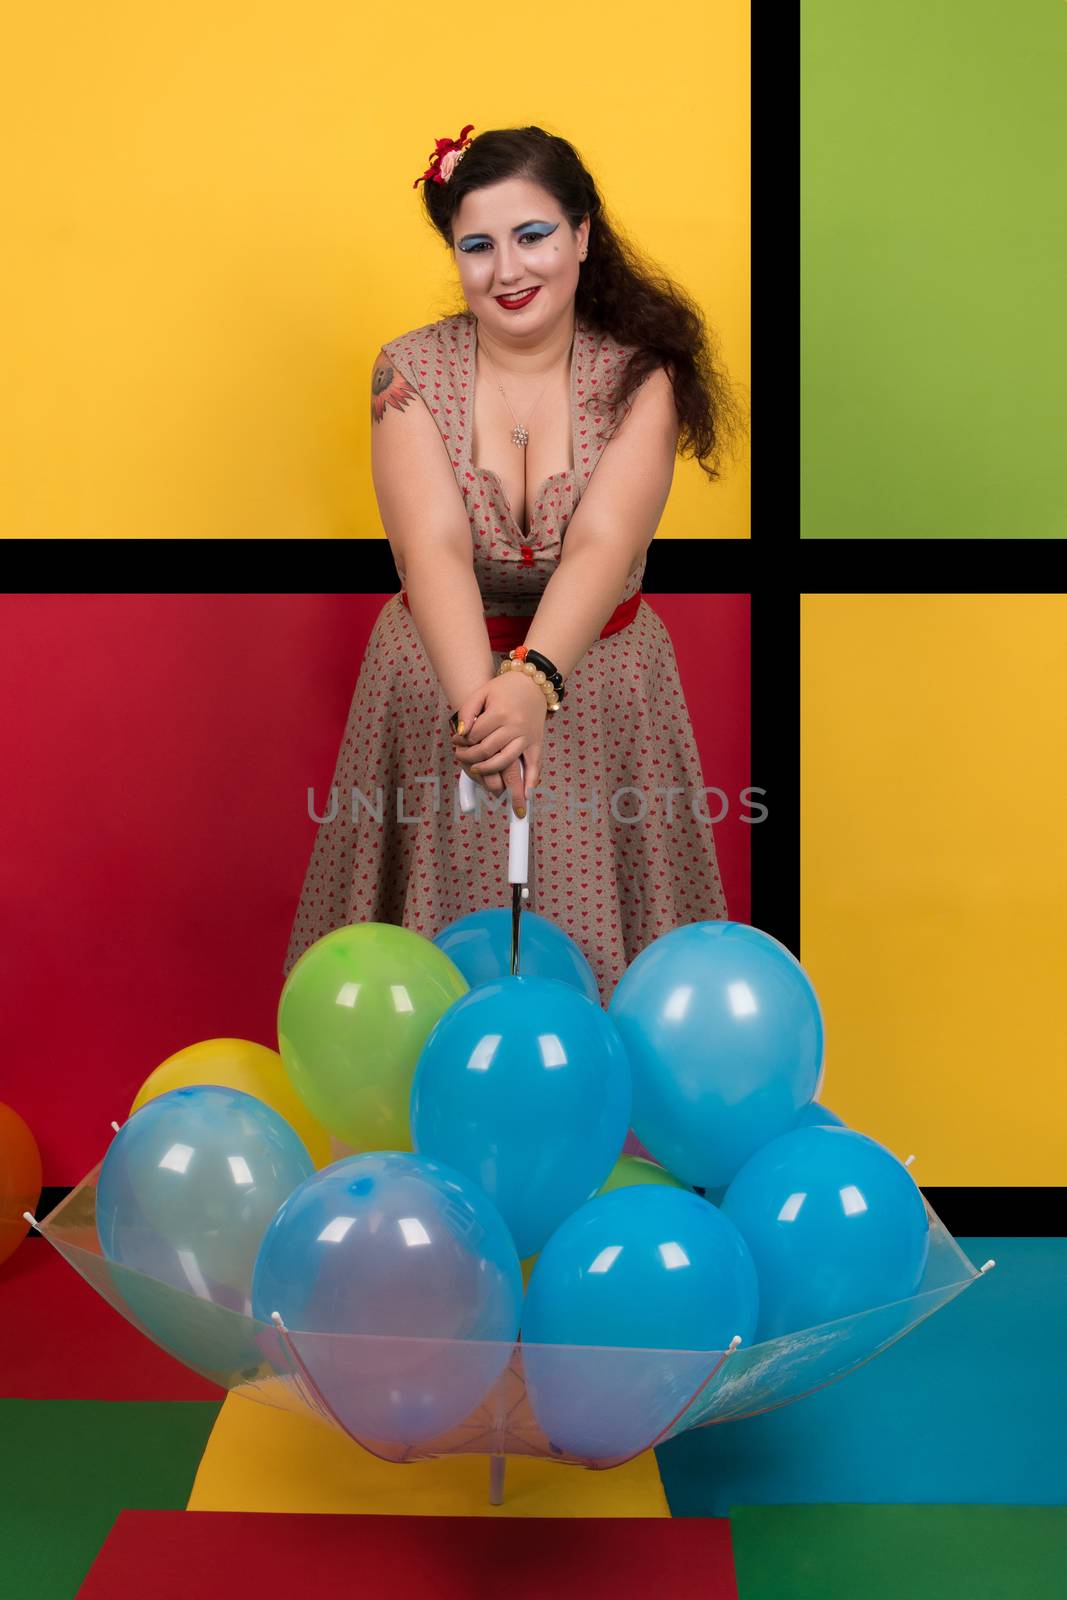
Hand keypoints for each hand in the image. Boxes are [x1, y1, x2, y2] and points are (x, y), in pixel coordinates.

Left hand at [450, 669, 546, 814]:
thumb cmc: (504, 688)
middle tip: (460, 757)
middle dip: (470, 757)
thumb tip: (460, 733)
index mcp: (499, 714)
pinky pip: (534, 764)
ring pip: (506, 762)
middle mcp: (514, 727)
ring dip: (489, 772)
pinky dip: (530, 780)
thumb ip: (468, 711)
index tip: (455, 741)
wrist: (534, 682)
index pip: (475, 735)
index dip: (461, 740)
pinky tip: (525, 794)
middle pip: (487, 751)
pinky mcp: (537, 742)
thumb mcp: (482, 692)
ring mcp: (527, 736)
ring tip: (477, 771)